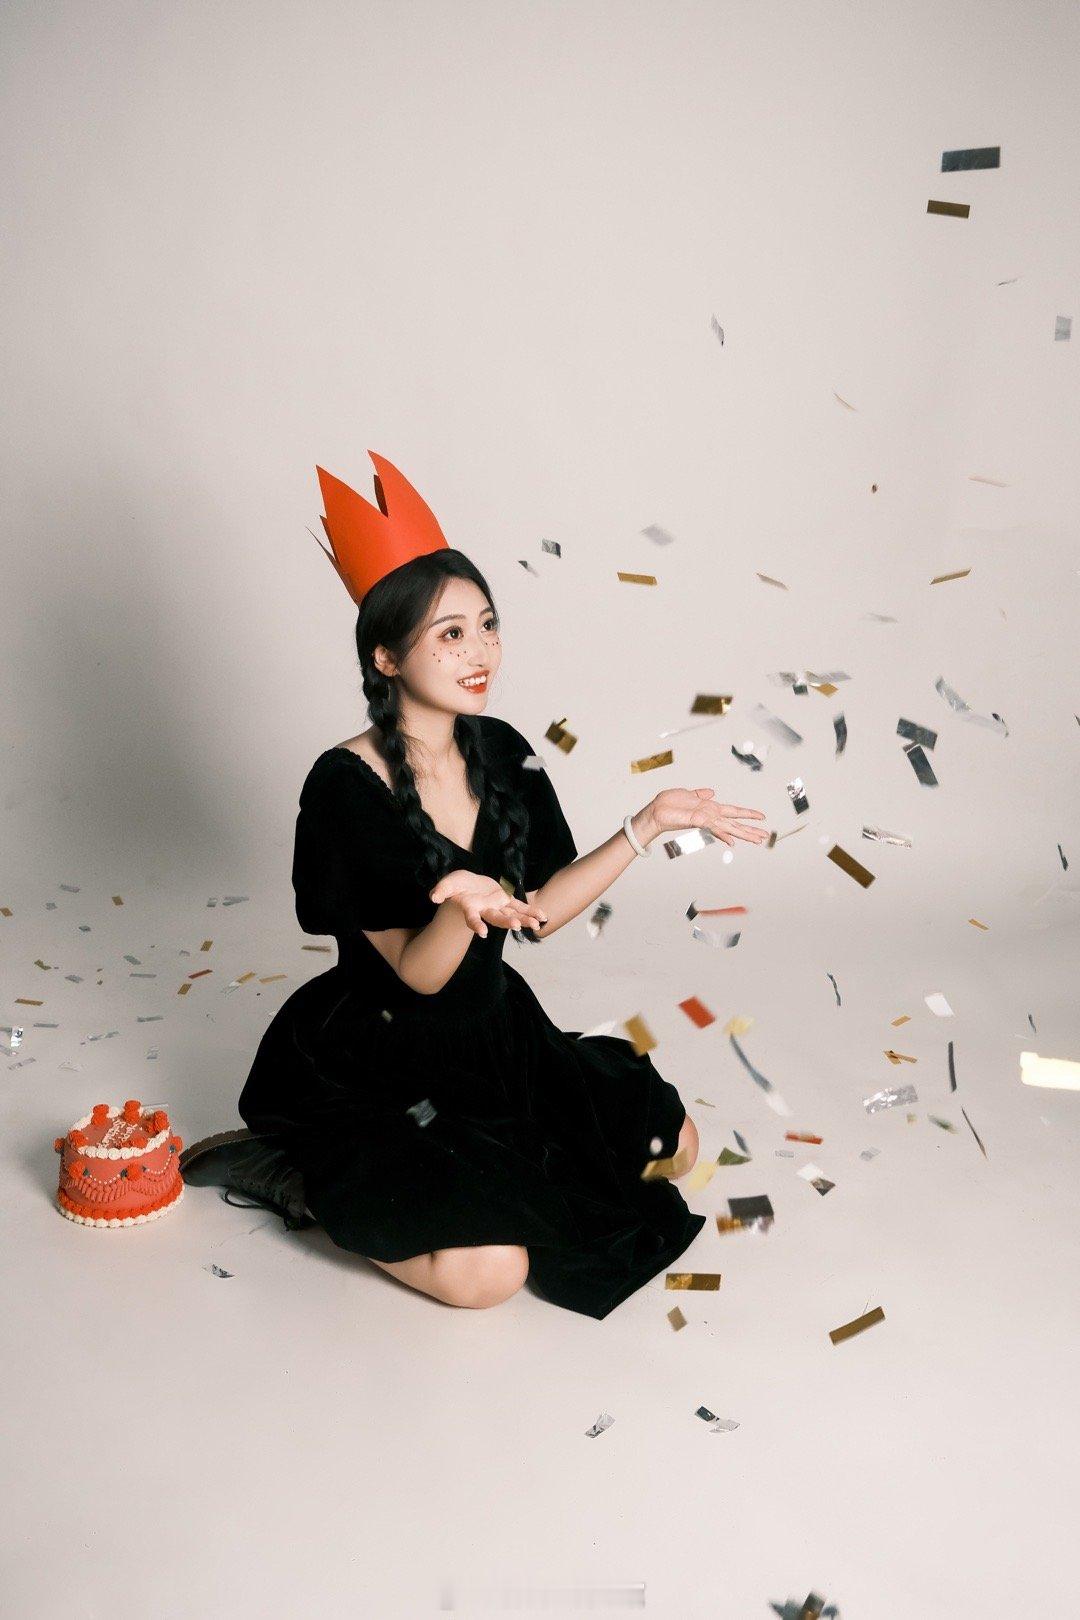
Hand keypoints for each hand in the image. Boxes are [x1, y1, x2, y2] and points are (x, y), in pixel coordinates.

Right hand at [428, 869, 547, 939]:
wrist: (468, 885)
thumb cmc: (456, 886)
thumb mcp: (448, 884)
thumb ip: (442, 890)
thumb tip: (433, 897)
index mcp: (470, 908)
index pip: (472, 918)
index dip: (476, 925)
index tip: (482, 933)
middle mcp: (485, 911)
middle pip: (496, 918)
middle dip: (506, 922)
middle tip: (515, 926)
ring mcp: (497, 907)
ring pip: (511, 915)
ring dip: (523, 920)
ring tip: (536, 925)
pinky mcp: (505, 901)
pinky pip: (520, 907)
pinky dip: (531, 911)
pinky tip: (543, 917)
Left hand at [638, 788, 769, 848]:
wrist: (655, 811)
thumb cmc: (669, 804)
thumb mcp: (688, 793)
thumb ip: (700, 793)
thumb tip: (712, 792)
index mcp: (710, 809)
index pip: (733, 811)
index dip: (747, 814)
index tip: (761, 817)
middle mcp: (710, 816)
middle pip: (735, 823)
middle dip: (750, 830)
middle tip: (764, 836)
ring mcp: (706, 820)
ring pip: (729, 827)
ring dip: (744, 834)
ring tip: (757, 840)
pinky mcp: (698, 821)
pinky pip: (714, 828)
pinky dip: (724, 834)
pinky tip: (733, 841)